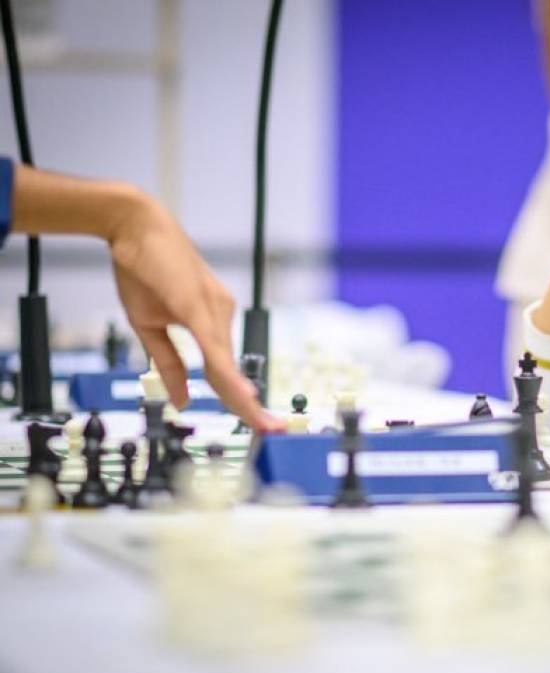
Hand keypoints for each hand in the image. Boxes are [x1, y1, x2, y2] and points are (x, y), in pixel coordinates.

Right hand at [109, 193, 283, 431]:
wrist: (134, 224)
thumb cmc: (143, 270)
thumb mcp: (148, 324)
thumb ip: (167, 363)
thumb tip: (180, 400)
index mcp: (210, 321)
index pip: (227, 370)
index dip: (242, 400)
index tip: (261, 423)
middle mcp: (220, 314)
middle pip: (231, 371)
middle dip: (250, 406)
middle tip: (274, 430)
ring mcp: (214, 308)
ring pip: (225, 362)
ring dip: (240, 395)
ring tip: (260, 421)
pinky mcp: (198, 303)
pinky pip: (212, 344)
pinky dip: (225, 369)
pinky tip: (238, 389)